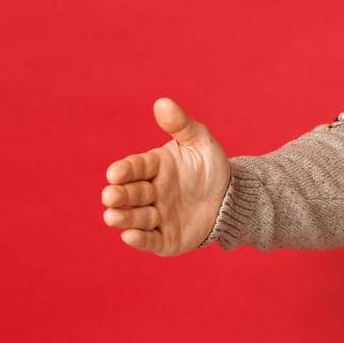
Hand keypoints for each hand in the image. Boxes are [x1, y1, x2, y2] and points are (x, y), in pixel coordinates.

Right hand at [102, 97, 230, 255]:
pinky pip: (149, 240)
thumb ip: (180, 125)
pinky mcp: (164, 239)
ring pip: (134, 218)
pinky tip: (130, 236)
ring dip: (124, 217)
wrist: (232, 197)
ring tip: (113, 216)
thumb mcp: (199, 142)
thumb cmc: (209, 167)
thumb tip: (162, 102)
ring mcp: (155, 216)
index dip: (124, 171)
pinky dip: (139, 239)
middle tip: (112, 195)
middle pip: (129, 194)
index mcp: (153, 167)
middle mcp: (149, 192)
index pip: (134, 167)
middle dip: (119, 195)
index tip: (115, 173)